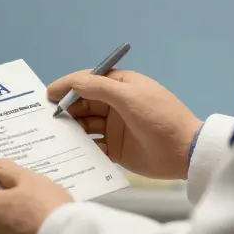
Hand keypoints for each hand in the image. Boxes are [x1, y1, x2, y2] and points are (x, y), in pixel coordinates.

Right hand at [47, 69, 202, 179]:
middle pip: (83, 103)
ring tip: (54, 134)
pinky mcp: (116, 148)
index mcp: (121, 86)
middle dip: (66, 108)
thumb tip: (72, 83)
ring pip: (85, 125)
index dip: (68, 86)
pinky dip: (81, 147)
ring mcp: (115, 127)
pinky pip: (92, 146)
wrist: (185, 152)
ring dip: (71, 128)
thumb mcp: (129, 97)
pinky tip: (69, 150)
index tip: (48, 94)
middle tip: (47, 118)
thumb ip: (99, 88)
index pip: (88, 81)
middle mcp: (116, 105)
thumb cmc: (160, 117)